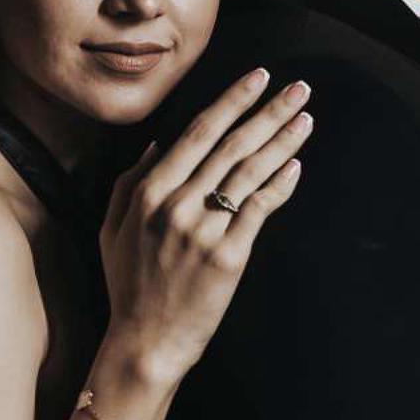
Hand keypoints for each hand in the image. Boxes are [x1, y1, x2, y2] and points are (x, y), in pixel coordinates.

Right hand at [98, 68, 310, 383]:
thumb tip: (158, 143)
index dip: (232, 101)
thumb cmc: (129, 286)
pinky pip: (259, 209)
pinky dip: (280, 185)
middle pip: (232, 144)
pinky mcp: (228, 257)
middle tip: (299, 88)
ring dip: (283, 140)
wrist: (147, 342)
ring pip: (250, 171)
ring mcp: (204, 231)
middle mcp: (176, 205)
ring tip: (306, 118)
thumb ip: (131, 181)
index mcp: (148, 192)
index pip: (199, 132)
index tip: (258, 78)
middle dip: (269, 110)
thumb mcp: (112, 228)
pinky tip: (296, 165)